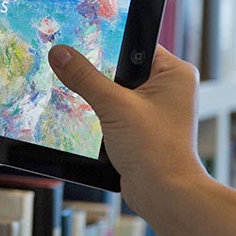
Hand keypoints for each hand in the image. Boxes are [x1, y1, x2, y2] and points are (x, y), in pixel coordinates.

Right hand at [48, 44, 207, 209]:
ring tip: (90, 101)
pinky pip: (116, 109)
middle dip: (101, 74)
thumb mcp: (114, 106)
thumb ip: (84, 77)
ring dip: (101, 96)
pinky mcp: (143, 126)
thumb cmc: (157, 152)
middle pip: (122, 67)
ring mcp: (156, 108)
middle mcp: (169, 88)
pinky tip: (93, 118)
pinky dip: (103, 113)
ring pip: (117, 90)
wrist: (164, 195)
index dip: (108, 43)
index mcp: (174, 73)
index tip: (81, 40)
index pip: (135, 43)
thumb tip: (61, 54)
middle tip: (78, 71)